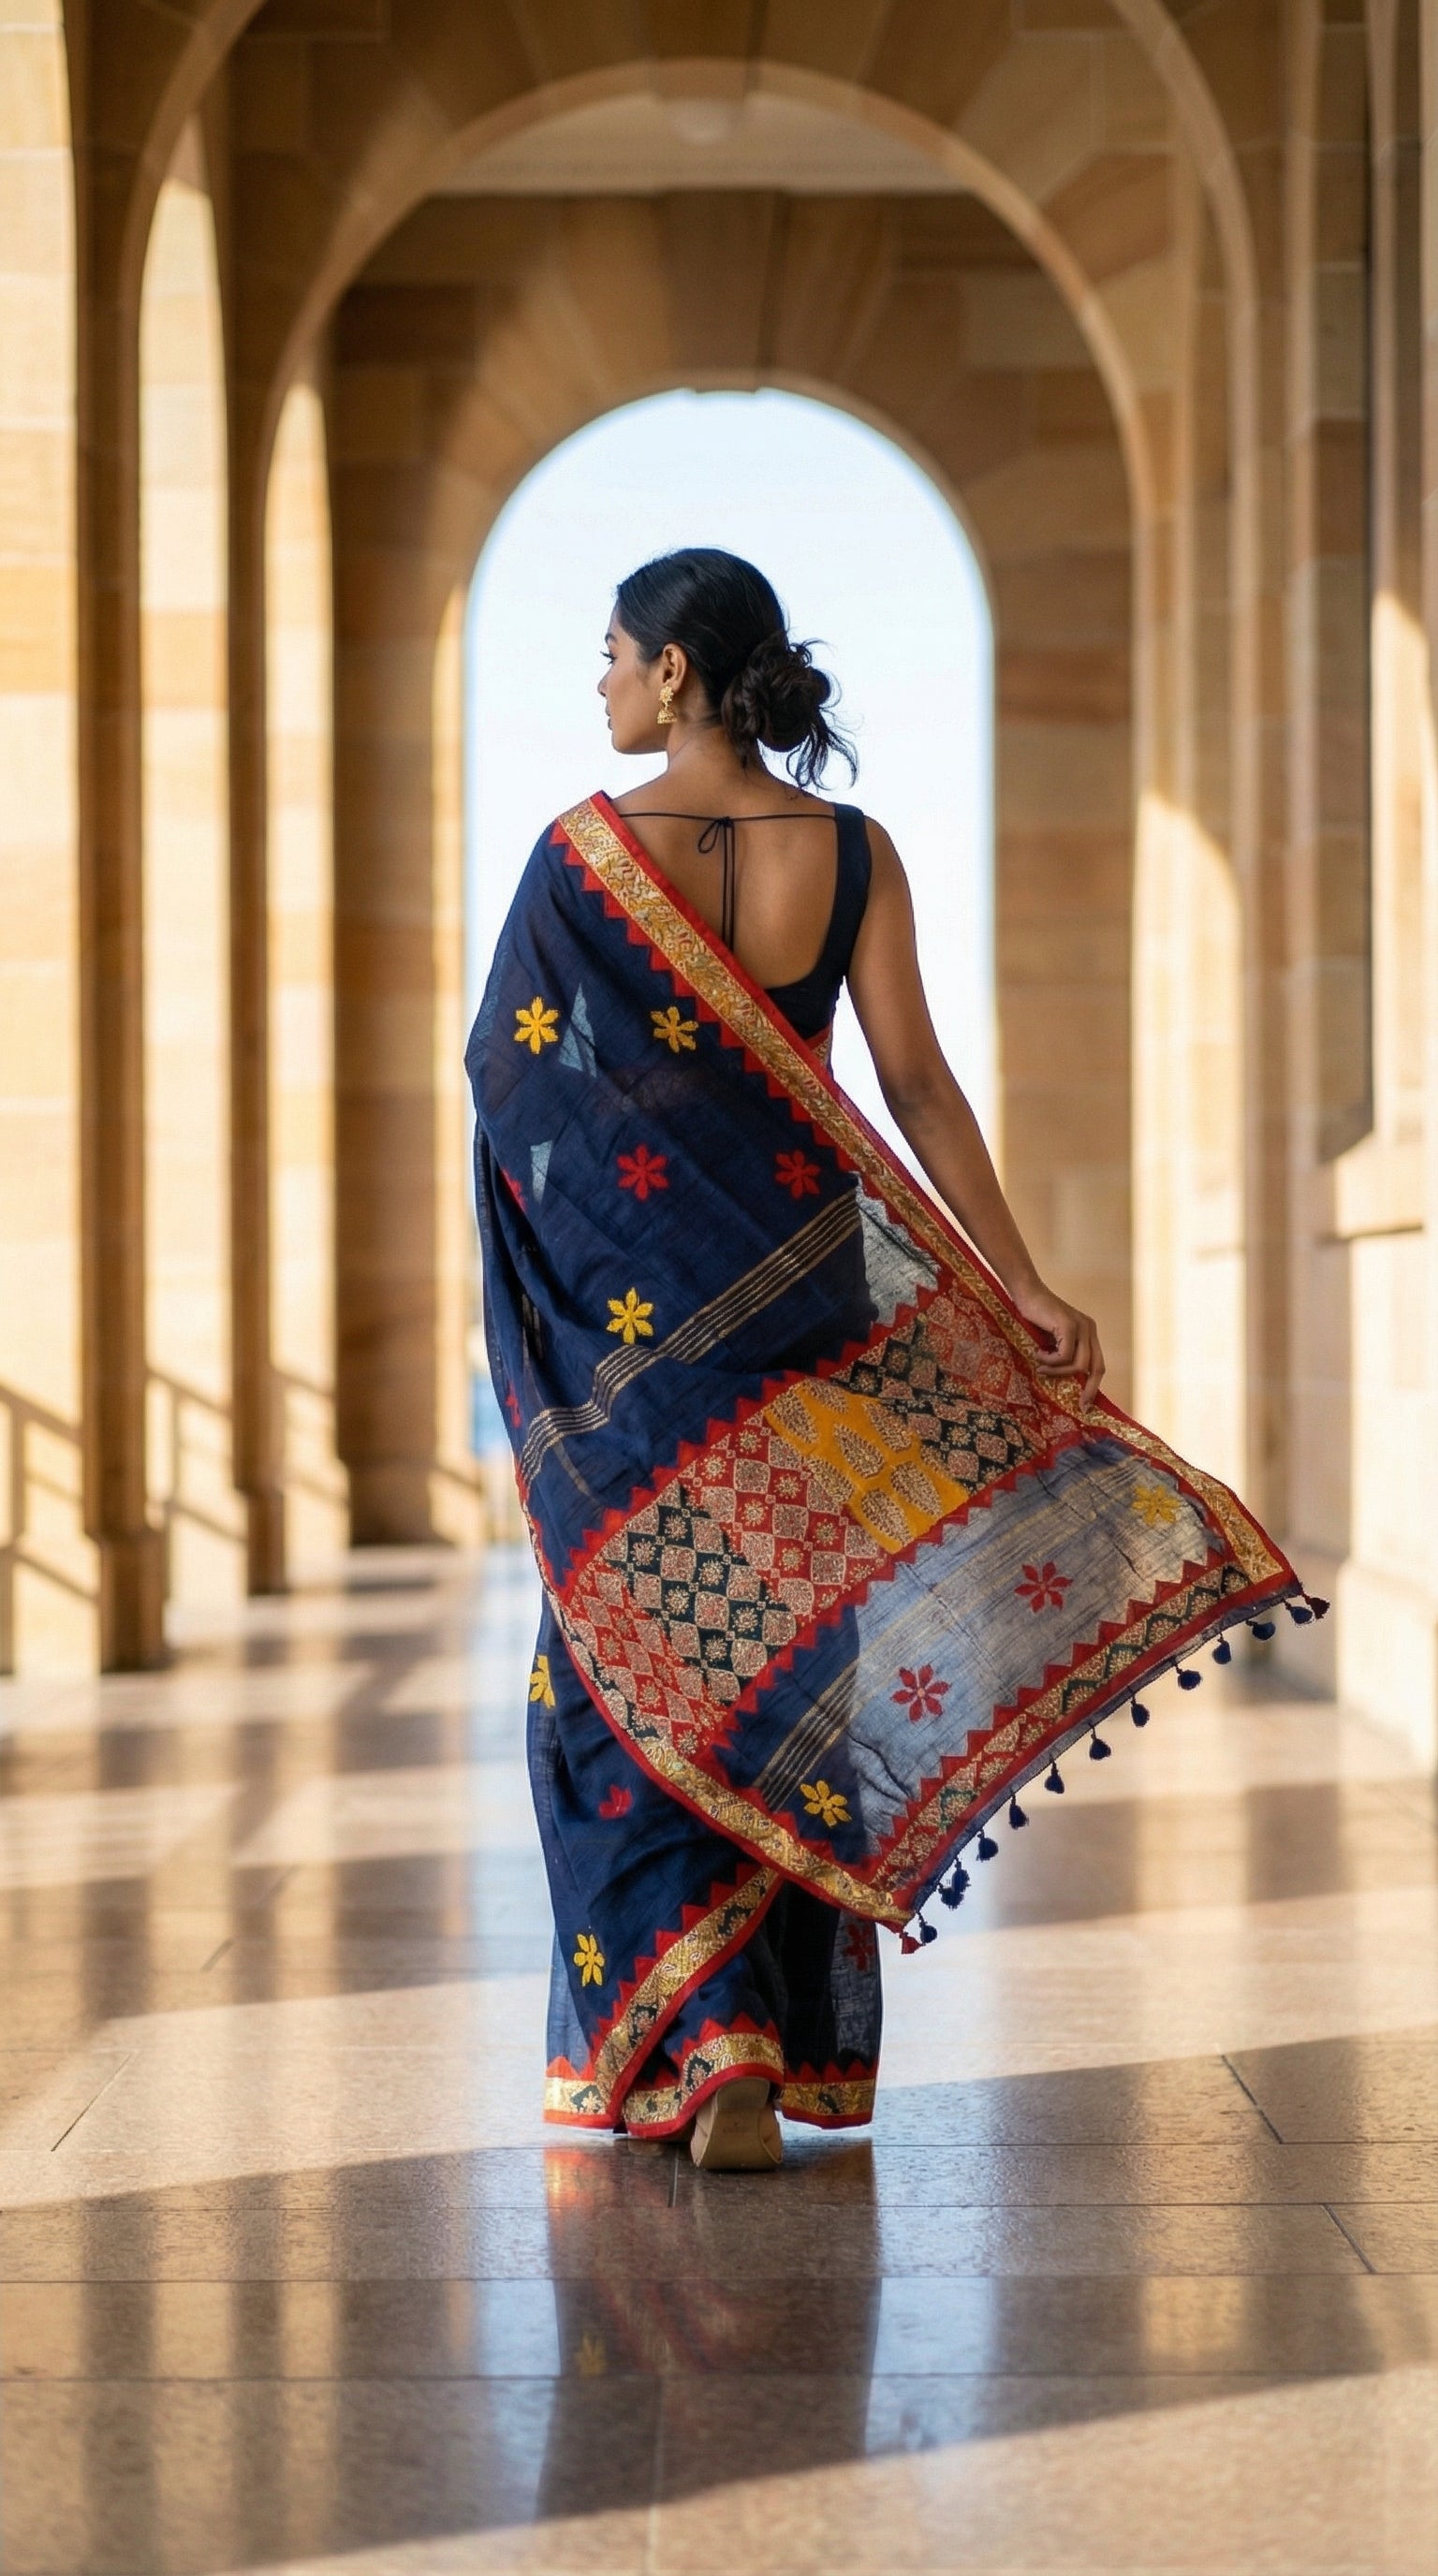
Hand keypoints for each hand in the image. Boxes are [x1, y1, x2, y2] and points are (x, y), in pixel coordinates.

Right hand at [1010, 1280, 1104, 1408]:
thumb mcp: (1053, 1340)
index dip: (1094, 1386)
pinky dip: (1050, 1360)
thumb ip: (1062, 1355)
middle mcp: (1089, 1329)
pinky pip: (1064, 1356)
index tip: (1085, 1404)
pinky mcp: (1069, 1326)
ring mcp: (1081, 1327)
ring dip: (1058, 1371)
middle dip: (1089, 1389)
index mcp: (1088, 1333)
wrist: (1026, 1293)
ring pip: (1079, 1365)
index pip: (1099, 1365)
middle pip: (1097, 1367)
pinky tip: (1038, 1353)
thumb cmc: (1035, 1317)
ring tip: (1041, 1368)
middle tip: (1079, 1404)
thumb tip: (1064, 1385)